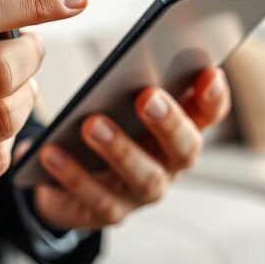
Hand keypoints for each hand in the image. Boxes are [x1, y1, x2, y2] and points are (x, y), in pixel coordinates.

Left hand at [29, 68, 229, 229]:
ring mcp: (142, 192)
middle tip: (146, 97)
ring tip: (91, 124)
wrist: (66, 179)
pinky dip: (73, 175)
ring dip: (120, 150)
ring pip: (144, 178)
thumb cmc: (103, 124)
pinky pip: (95, 197)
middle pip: (184, 148)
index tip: (209, 73)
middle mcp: (170, 163)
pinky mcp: (109, 211)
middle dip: (168, 122)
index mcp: (180, 128)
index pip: (209, 113)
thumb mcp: (119, 100)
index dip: (214, 97)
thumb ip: (132, 80)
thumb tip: (131, 52)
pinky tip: (50, 152)